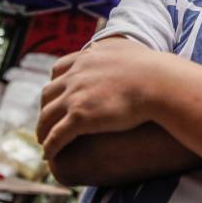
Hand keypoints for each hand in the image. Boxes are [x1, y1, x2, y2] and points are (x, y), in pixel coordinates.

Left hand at [37, 37, 160, 159]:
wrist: (158, 82)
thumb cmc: (153, 69)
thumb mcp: (128, 50)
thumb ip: (114, 49)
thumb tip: (110, 48)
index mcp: (87, 58)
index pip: (59, 69)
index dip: (56, 84)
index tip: (57, 95)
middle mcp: (76, 75)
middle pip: (49, 93)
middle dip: (46, 107)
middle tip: (48, 120)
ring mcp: (75, 96)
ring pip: (47, 116)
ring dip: (42, 129)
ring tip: (44, 141)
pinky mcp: (79, 117)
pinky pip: (56, 136)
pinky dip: (50, 146)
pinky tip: (48, 154)